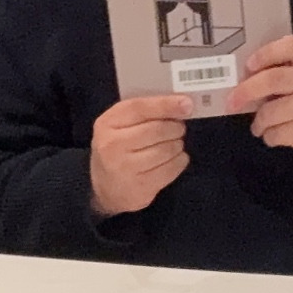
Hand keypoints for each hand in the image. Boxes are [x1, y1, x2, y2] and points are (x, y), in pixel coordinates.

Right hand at [89, 95, 191, 217]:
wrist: (105, 188)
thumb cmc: (118, 149)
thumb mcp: (120, 126)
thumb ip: (145, 112)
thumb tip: (182, 104)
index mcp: (107, 124)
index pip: (139, 108)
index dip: (165, 105)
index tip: (187, 104)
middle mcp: (112, 145)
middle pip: (157, 130)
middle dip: (175, 128)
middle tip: (178, 129)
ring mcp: (125, 168)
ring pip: (167, 150)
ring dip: (178, 146)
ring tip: (173, 146)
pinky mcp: (140, 187)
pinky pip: (171, 169)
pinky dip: (179, 161)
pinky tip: (173, 160)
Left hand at [227, 36, 292, 175]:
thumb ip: (290, 69)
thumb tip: (247, 72)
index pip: (291, 46)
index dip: (266, 54)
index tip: (248, 65)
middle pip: (273, 79)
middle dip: (246, 91)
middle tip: (232, 101)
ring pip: (270, 111)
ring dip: (259, 122)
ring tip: (260, 125)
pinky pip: (275, 133)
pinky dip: (269, 136)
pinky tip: (277, 135)